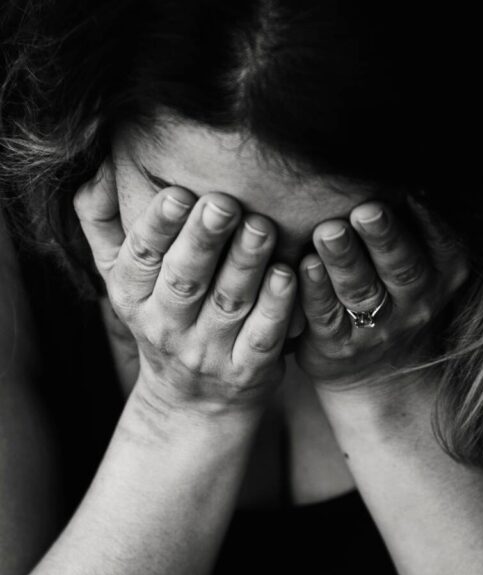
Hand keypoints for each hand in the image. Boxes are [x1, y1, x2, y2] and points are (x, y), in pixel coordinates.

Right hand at [74, 161, 295, 416]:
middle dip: (204, 240)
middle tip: (225, 203)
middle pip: (186, 279)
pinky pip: (262, 336)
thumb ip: (104, 223)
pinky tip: (288, 275)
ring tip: (262, 227)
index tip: (178, 192)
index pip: (142, 257)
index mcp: (132, 296)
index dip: (158, 226)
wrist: (192, 403)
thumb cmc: (162, 317)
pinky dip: (276, 307)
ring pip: (228, 303)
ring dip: (246, 264)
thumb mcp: (122, 277)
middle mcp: (166, 326)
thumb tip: (98, 166)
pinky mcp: (247, 370)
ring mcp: (208, 351)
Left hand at [296, 197, 467, 391]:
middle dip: (384, 237)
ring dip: (344, 261)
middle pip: (402, 267)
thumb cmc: (397, 289)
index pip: (440, 241)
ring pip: (362, 291)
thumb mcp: (424, 258)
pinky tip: (301, 267)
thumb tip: (399, 146)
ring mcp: (380, 327)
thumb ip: (414, 217)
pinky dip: (314, 291)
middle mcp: (418, 300)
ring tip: (328, 232)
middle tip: (366, 210)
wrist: (381, 369)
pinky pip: (326, 316)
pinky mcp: (339, 345)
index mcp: (444, 271)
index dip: (427, 217)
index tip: (412, 188)